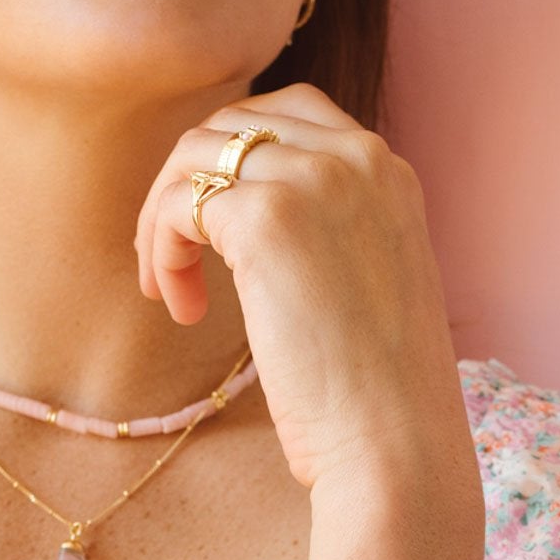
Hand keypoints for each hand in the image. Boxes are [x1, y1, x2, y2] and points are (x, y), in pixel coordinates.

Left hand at [133, 83, 480, 503]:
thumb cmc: (382, 395)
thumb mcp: (370, 282)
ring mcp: (311, 182)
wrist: (397, 444)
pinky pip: (179, 204)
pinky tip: (180, 308)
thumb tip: (253, 220)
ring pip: (196, 158)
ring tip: (171, 292)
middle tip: (174, 265)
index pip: (288, 115)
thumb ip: (331, 232)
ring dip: (164, 220)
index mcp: (389, 172)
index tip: (216, 230)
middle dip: (188, 185)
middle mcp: (356, 159)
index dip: (234, 164)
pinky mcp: (266, 221)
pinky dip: (162, 249)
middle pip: (232, 125)